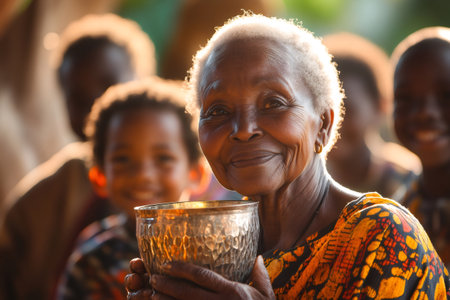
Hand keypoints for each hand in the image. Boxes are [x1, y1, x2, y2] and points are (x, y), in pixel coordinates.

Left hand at [125, 256, 274, 299]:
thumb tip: (258, 257)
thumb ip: (261, 276)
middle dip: (168, 284)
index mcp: (232, 292)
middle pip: (188, 293)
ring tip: (152, 295)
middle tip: (153, 277)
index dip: (183, 269)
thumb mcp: (267, 296)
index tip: (167, 263)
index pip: (203, 277)